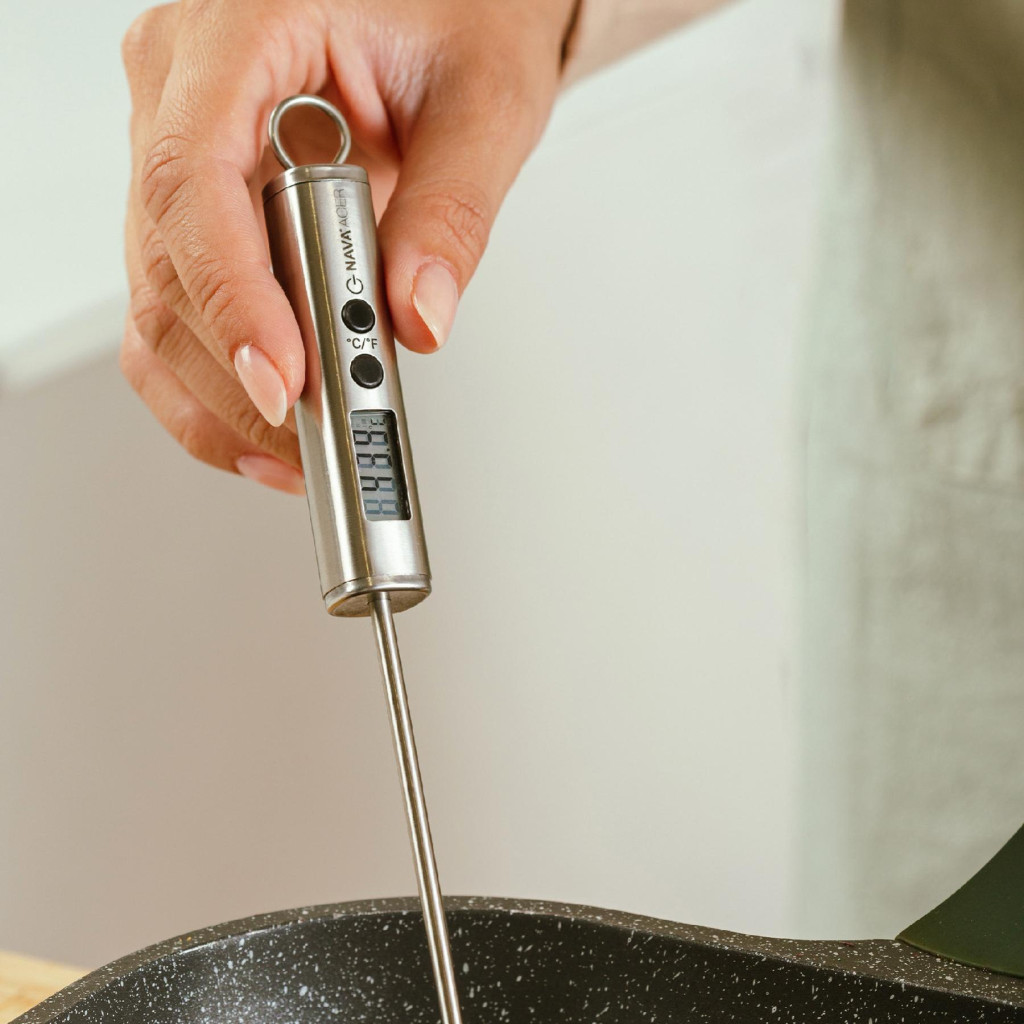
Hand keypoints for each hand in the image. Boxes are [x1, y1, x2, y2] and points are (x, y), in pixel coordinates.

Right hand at [120, 0, 575, 493]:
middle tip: (317, 431)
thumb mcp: (485, 102)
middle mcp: (183, 91)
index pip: (195, 179)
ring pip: (158, 300)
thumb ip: (452, 211)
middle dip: (240, 366)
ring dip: (222, 392)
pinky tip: (264, 429)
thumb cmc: (457, 16)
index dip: (232, 296)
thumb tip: (419, 315)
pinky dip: (211, 383)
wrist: (440, 5)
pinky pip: (175, 308)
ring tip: (299, 448)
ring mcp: (178, 151)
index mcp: (239, 31)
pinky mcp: (198, 209)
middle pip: (170, 258)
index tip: (283, 378)